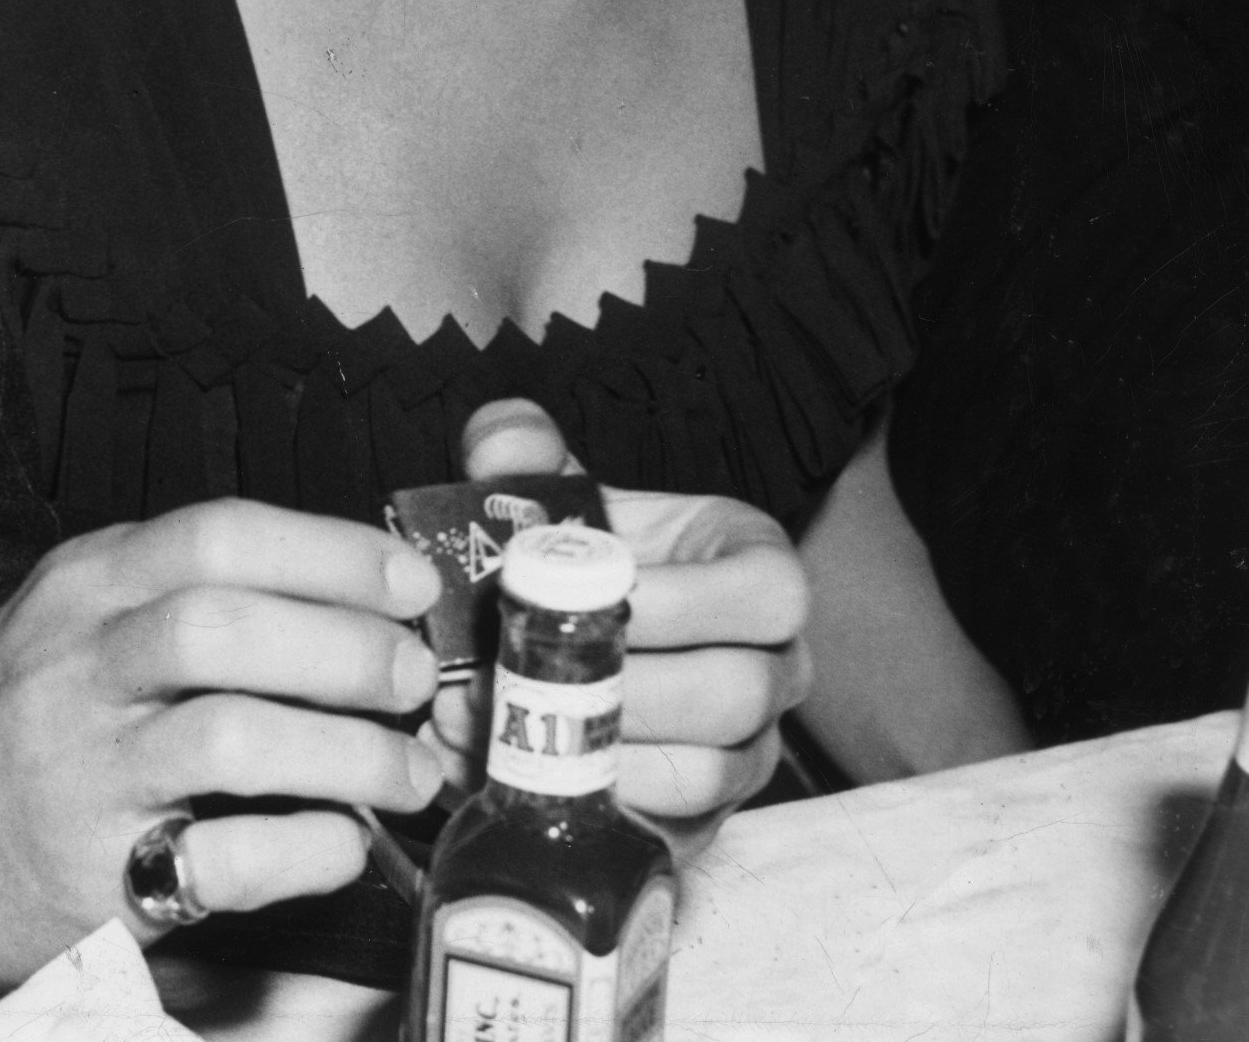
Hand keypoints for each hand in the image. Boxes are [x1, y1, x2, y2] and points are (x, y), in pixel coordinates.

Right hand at [0, 502, 445, 998]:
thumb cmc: (18, 726)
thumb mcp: (76, 621)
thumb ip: (182, 596)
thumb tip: (353, 600)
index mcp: (85, 586)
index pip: (218, 535)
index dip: (332, 553)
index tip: (409, 583)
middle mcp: (79, 666)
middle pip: (227, 623)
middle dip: (348, 647)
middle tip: (415, 679)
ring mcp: (84, 771)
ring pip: (234, 733)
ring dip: (351, 752)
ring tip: (409, 771)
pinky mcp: (99, 877)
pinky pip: (228, 858)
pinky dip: (308, 848)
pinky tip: (343, 841)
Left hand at [436, 400, 810, 849]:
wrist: (564, 631)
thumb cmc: (577, 555)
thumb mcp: (554, 492)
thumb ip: (522, 451)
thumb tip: (505, 440)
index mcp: (760, 574)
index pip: (771, 594)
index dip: (688, 600)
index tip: (595, 593)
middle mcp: (775, 668)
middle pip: (738, 695)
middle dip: (625, 683)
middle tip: (526, 665)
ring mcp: (746, 751)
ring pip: (702, 772)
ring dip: (591, 749)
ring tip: (493, 715)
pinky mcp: (701, 817)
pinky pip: (663, 827)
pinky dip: (582, 800)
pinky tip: (502, 764)